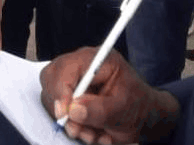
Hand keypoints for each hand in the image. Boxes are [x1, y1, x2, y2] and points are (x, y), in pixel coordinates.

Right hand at [40, 47, 178, 143]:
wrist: (141, 116)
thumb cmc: (137, 106)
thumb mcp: (124, 110)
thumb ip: (100, 110)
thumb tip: (74, 110)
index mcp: (98, 59)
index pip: (67, 67)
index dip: (61, 89)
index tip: (65, 113)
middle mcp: (82, 65)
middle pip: (51, 77)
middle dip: (61, 106)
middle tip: (76, 128)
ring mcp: (73, 78)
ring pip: (52, 96)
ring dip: (69, 120)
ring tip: (92, 134)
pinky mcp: (69, 93)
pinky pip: (57, 108)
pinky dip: (71, 123)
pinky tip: (89, 130)